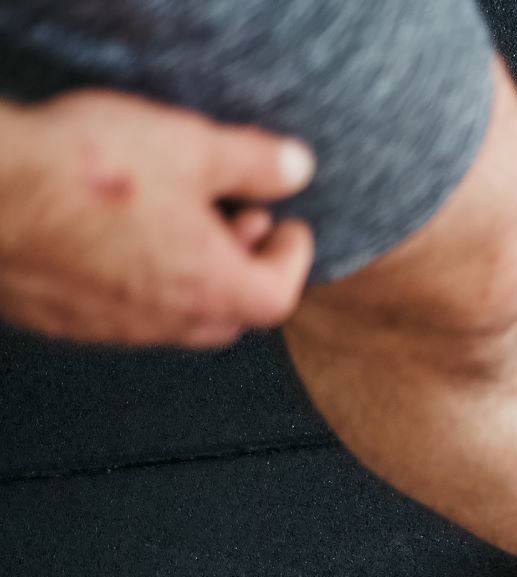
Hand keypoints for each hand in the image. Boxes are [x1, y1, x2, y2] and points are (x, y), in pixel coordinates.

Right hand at [0, 89, 317, 347]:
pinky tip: (117, 238)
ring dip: (189, 275)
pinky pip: (116, 312)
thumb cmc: (80, 172)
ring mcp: (106, 327)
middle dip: (244, 269)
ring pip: (171, 316)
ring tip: (180, 224)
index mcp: (208, 288)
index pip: (278, 298)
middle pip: (229, 315)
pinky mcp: (58, 318)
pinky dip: (136, 281)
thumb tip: (296, 167)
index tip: (290, 229)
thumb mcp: (187, 147)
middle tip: (242, 224)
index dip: (293, 261)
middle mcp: (162, 321)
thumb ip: (252, 161)